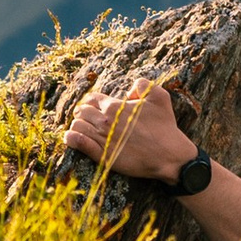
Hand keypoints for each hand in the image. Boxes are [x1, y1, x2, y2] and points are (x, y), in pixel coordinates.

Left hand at [63, 77, 193, 182]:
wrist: (168, 155)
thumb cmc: (165, 127)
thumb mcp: (160, 97)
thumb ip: (143, 85)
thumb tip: (130, 90)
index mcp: (115, 106)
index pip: (91, 99)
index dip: (90, 102)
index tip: (93, 108)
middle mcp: (105, 121)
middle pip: (81, 112)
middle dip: (82, 114)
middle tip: (87, 119)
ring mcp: (102, 138)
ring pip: (76, 126)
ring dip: (77, 126)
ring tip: (81, 129)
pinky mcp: (102, 156)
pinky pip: (77, 142)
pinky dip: (71, 139)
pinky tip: (72, 138)